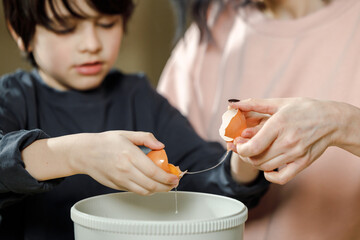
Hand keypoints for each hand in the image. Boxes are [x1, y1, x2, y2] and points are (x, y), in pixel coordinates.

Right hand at [70, 131, 179, 194]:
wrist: (85, 153)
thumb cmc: (106, 142)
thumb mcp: (127, 134)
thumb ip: (146, 138)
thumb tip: (161, 145)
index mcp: (129, 154)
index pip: (153, 171)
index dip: (167, 177)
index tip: (175, 177)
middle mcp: (125, 169)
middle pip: (151, 185)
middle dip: (166, 186)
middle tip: (173, 183)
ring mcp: (120, 179)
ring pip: (144, 191)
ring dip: (158, 190)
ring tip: (165, 185)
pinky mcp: (116, 185)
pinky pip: (135, 191)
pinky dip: (146, 190)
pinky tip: (151, 185)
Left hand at [229, 98, 344, 183]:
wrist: (333, 120)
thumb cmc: (304, 109)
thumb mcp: (279, 103)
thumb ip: (254, 104)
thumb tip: (232, 104)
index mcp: (279, 124)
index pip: (253, 147)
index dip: (240, 149)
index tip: (236, 143)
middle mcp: (288, 142)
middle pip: (256, 159)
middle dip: (244, 154)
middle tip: (242, 147)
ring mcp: (296, 154)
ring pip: (265, 167)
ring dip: (254, 161)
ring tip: (254, 152)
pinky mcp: (303, 163)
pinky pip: (281, 178)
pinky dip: (270, 176)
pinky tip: (267, 168)